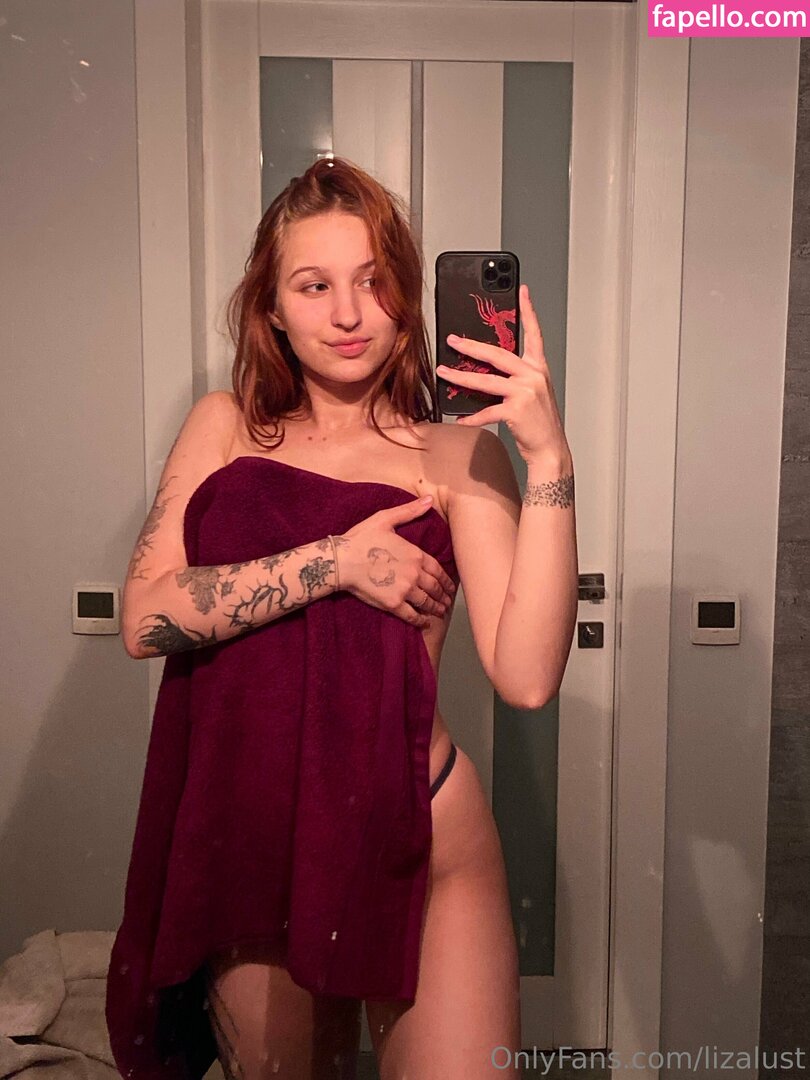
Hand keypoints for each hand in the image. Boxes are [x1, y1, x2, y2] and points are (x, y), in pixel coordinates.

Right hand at [335, 497, 456, 629]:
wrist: (342, 560)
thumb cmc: (361, 538)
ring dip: (435, 608)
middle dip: (443, 596)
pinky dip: (420, 620)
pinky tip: (424, 623)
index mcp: (415, 554)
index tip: (450, 587)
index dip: (446, 580)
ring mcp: (405, 590)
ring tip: (439, 612)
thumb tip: (429, 500)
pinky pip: (412, 615)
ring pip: (426, 602)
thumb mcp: (385, 519)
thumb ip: (409, 511)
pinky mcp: (393, 604)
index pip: (438, 570)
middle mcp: (414, 573)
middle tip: (447, 603)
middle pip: (434, 587)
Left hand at [436, 283, 571, 466]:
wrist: (550, 449)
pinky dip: (471, 417)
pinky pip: (486, 411)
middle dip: (471, 346)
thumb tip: (483, 373)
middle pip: (497, 354)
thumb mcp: (531, 395)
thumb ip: (513, 380)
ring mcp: (525, 392)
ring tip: (443, 372)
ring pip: (485, 381)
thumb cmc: (538, 423)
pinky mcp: (516, 410)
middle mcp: (533, 376)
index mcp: (538, 369)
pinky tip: (460, 419)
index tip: (521, 291)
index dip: (528, 311)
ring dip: (460, 377)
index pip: (534, 334)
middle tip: (453, 340)